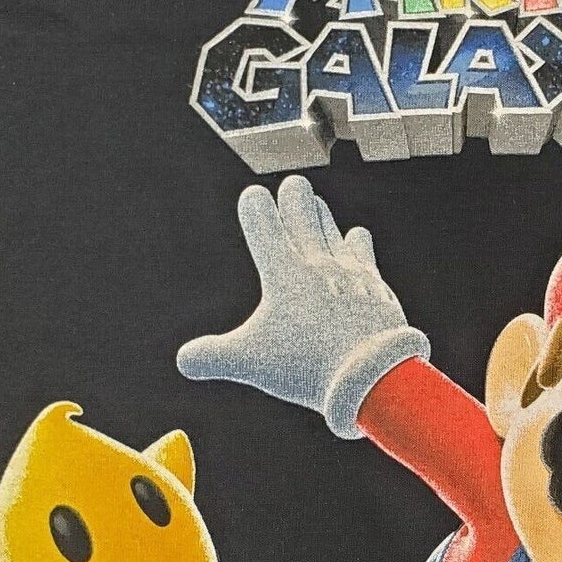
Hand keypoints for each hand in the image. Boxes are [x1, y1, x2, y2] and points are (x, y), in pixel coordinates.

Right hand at [177, 177, 428, 437]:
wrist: (372, 374)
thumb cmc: (308, 365)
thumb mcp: (250, 362)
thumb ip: (212, 357)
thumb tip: (185, 360)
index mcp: (283, 272)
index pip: (262, 220)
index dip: (254, 205)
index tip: (253, 198)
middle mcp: (318, 264)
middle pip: (304, 211)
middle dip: (295, 195)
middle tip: (293, 186)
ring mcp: (351, 273)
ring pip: (336, 229)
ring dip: (325, 218)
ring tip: (321, 210)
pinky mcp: (376, 288)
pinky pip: (364, 253)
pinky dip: (356, 245)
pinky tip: (356, 245)